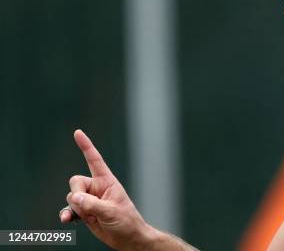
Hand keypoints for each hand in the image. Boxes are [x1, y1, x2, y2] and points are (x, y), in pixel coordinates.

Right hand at [60, 129, 155, 249]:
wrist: (128, 239)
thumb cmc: (126, 222)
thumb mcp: (111, 212)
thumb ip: (91, 204)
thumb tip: (73, 198)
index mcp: (107, 181)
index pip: (94, 160)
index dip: (86, 146)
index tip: (77, 132)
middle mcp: (97, 188)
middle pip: (76, 181)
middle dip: (76, 193)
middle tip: (86, 206)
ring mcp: (90, 200)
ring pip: (71, 197)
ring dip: (73, 207)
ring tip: (86, 217)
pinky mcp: (85, 212)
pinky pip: (69, 210)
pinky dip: (66, 214)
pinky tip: (66, 220)